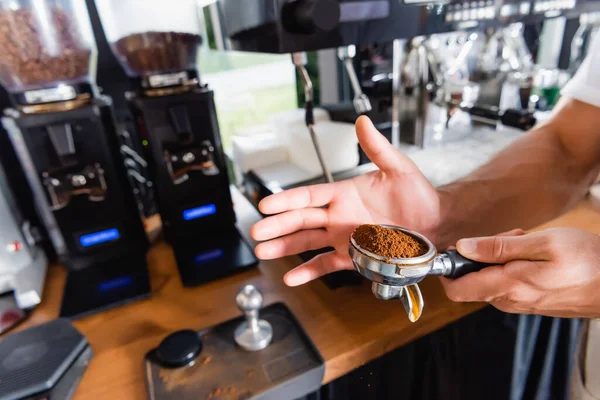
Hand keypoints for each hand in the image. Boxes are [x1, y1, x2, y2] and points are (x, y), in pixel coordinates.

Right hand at [250, 116, 439, 285]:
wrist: (435, 223)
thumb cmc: (418, 195)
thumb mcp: (399, 168)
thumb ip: (377, 148)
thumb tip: (363, 122)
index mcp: (344, 194)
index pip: (308, 196)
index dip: (287, 200)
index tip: (267, 204)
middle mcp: (338, 216)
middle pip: (301, 220)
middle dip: (277, 226)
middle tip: (257, 231)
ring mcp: (343, 238)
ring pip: (307, 243)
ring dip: (284, 247)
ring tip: (264, 251)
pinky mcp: (352, 257)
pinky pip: (325, 264)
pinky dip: (308, 272)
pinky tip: (291, 277)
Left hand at [441, 227, 599, 317]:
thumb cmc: (587, 260)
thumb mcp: (541, 243)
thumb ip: (497, 247)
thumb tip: (462, 247)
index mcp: (508, 286)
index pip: (456, 290)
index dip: (447, 270)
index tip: (456, 249)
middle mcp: (510, 300)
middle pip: (473, 281)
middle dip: (481, 255)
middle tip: (510, 236)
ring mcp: (522, 304)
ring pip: (491, 280)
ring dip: (499, 258)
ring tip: (527, 242)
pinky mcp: (533, 303)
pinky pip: (509, 285)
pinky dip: (512, 267)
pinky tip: (535, 254)